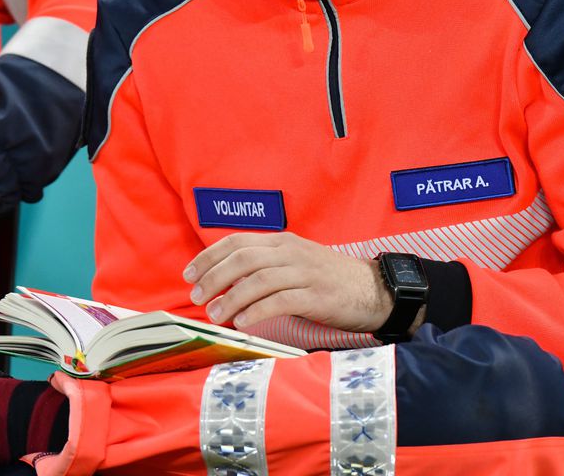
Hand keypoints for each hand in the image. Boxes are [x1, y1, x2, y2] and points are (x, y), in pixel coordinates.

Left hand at [183, 231, 393, 332]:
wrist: (373, 289)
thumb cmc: (328, 279)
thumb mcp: (295, 262)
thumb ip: (265, 265)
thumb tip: (225, 280)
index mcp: (282, 241)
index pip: (237, 241)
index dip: (209, 256)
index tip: (190, 274)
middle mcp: (291, 252)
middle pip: (243, 258)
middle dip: (214, 277)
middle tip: (197, 297)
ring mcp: (305, 272)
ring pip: (259, 280)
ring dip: (232, 298)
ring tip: (215, 315)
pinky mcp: (317, 295)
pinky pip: (281, 300)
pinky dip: (257, 311)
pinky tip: (243, 323)